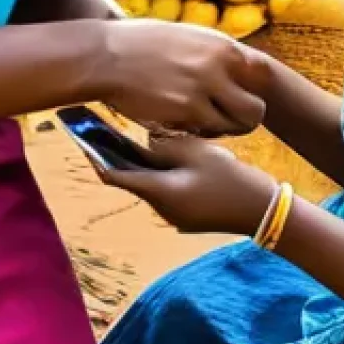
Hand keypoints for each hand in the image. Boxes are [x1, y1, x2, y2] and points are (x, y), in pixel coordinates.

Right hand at [98, 20, 267, 136]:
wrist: (106, 56)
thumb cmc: (138, 44)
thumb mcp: (185, 36)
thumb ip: (211, 53)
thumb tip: (231, 65)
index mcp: (221, 45)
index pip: (260, 75)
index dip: (250, 90)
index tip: (237, 97)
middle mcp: (219, 66)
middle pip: (257, 108)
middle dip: (245, 119)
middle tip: (226, 120)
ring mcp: (205, 90)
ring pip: (237, 126)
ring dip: (224, 131)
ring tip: (203, 124)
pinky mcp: (186, 112)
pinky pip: (209, 133)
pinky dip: (201, 135)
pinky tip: (183, 125)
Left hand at [101, 135, 276, 235]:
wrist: (261, 210)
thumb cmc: (229, 179)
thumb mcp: (196, 152)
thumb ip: (165, 144)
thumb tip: (144, 138)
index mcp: (158, 192)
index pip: (115, 175)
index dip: (96, 155)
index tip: (82, 137)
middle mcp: (159, 207)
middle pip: (130, 178)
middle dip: (116, 155)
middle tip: (101, 130)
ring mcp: (173, 213)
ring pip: (147, 182)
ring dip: (137, 162)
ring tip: (125, 135)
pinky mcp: (186, 211)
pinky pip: (162, 187)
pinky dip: (155, 170)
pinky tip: (158, 151)